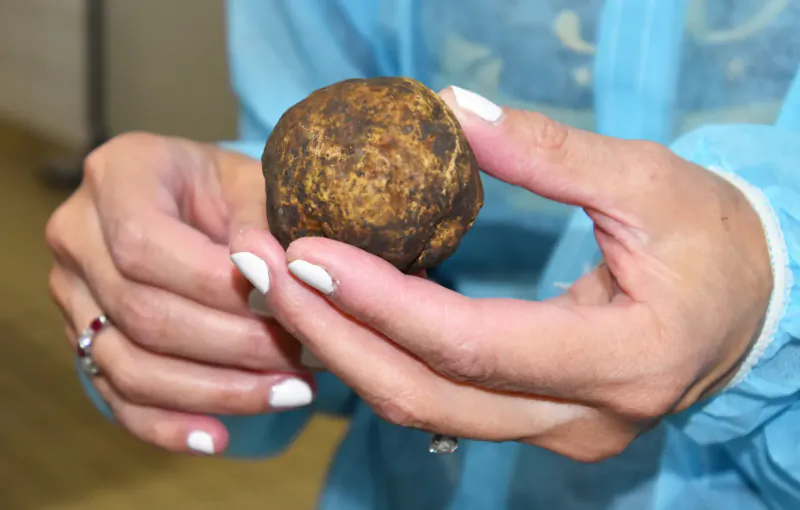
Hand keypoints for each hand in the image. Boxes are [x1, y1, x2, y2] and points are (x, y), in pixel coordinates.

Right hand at [46, 133, 314, 454]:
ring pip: (131, 364)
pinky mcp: (84, 341)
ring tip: (292, 393)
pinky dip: (169, 425)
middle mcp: (79, 234)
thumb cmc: (232, 192)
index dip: (216, 285)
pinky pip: (117, 397)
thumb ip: (260, 225)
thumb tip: (272, 272)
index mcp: (119, 174)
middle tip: (308, 358)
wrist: (196, 206)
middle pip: (143, 312)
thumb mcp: (254, 185)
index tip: (287, 306)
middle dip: (235, 345)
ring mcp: (73, 293)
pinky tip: (219, 438)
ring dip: (218, 390)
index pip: (145, 243)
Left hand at [230, 88, 772, 461]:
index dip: (383, 303)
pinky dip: (385, 362)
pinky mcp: (543, 426)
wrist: (756, 306)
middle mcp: (585, 418)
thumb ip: (550, 153)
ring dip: (348, 353)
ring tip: (282, 292)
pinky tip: (341, 317)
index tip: (306, 255)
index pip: (474, 345)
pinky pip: (444, 405)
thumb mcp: (647, 178)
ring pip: (426, 411)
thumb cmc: (714, 239)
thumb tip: (453, 115)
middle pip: (429, 394)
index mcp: (623, 358)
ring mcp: (561, 435)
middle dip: (336, 335)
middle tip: (263, 272)